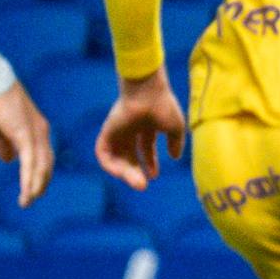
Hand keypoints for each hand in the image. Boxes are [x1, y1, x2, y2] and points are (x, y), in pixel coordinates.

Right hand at [0, 82, 53, 206]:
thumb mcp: (0, 128)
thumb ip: (5, 144)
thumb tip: (7, 160)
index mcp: (38, 131)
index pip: (44, 157)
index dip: (40, 174)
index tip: (34, 189)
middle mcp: (42, 133)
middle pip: (46, 164)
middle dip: (40, 183)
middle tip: (32, 199)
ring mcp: (35, 134)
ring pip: (40, 166)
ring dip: (35, 185)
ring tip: (28, 200)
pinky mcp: (25, 134)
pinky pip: (30, 161)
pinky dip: (30, 177)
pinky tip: (27, 190)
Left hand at [93, 71, 185, 193]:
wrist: (147, 92)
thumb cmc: (163, 106)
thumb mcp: (175, 128)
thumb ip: (176, 142)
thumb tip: (175, 157)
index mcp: (147, 127)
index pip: (145, 149)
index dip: (149, 163)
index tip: (153, 176)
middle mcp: (131, 130)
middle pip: (130, 156)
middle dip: (136, 172)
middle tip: (143, 185)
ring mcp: (118, 131)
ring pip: (117, 157)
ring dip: (124, 172)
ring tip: (136, 182)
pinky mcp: (107, 132)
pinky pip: (103, 153)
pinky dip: (109, 165)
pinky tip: (120, 173)